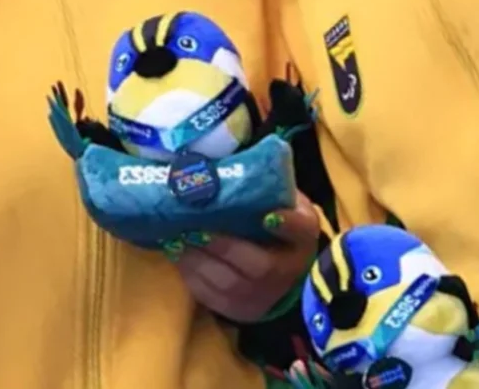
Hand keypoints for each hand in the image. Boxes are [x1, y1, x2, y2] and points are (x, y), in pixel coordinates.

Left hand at [176, 194, 320, 322]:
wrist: (279, 276)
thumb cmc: (275, 230)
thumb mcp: (282, 205)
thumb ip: (268, 190)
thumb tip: (231, 168)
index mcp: (302, 237)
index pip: (302, 229)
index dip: (288, 224)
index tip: (268, 215)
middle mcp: (287, 272)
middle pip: (258, 266)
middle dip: (219, 245)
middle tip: (191, 225)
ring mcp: (262, 297)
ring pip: (228, 284)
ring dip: (196, 260)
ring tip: (176, 237)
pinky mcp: (237, 310)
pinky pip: (210, 295)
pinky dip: (189, 274)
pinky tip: (176, 253)